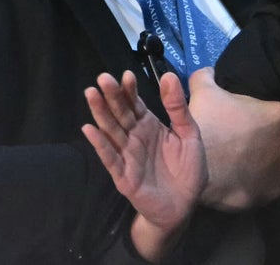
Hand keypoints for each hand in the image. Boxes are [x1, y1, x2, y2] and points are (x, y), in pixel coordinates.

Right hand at [82, 71, 206, 261]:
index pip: (136, 104)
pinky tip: (90, 129)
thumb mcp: (189, 134)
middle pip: (120, 113)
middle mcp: (135, 137)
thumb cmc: (188, 169)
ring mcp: (126, 155)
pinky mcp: (122, 174)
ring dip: (100, 113)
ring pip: (110, 130)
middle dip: (111, 95)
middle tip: (103, 77)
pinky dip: (100, 144)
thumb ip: (178, 107)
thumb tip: (169, 75)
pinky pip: (110, 157)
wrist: (185, 205)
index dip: (130, 90)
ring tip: (91, 94)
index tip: (126, 74)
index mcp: (150, 126)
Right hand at [188, 67, 279, 209]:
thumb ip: (208, 75)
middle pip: (278, 136)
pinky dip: (261, 180)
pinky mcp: (277, 190)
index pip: (273, 112)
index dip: (256, 117)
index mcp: (279, 114)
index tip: (241, 123)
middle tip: (241, 143)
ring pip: (277, 160)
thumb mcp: (203, 92)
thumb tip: (210, 70)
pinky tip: (245, 177)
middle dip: (263, 139)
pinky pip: (272, 183)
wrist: (195, 170)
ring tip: (243, 162)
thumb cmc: (204, 127)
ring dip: (265, 160)